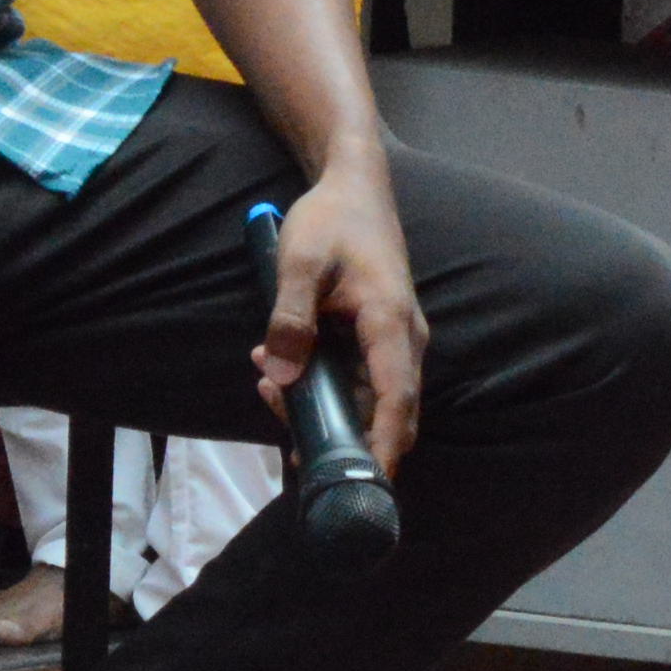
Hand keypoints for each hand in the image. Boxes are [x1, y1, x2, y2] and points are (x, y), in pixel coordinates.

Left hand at [258, 150, 426, 473]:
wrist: (352, 187)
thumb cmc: (330, 221)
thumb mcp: (297, 265)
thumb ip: (289, 319)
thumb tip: (282, 376)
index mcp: (391, 323)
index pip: (396, 399)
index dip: (383, 445)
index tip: (367, 483)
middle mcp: (402, 339)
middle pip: (385, 411)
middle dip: (340, 436)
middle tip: (286, 441)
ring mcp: (393, 340)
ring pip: (367, 398)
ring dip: (322, 408)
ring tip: (268, 389)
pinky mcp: (378, 339)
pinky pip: (357, 379)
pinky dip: (322, 387)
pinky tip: (278, 376)